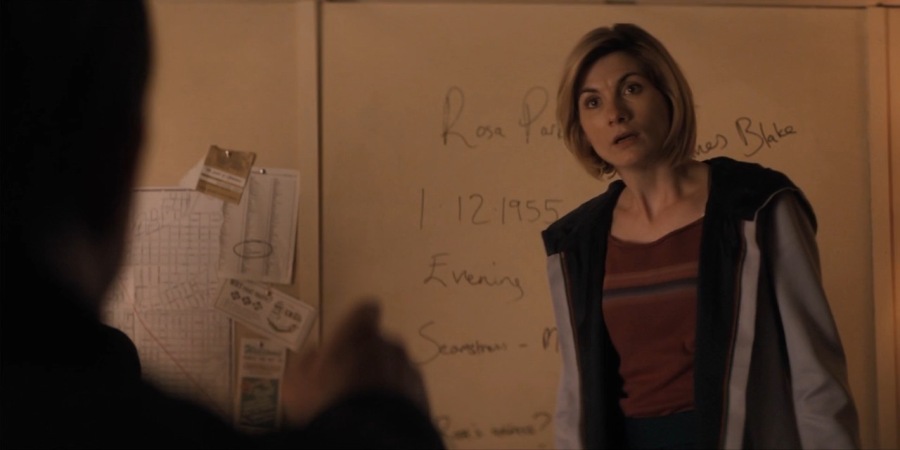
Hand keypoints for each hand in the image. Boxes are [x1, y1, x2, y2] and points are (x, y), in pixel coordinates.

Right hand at [281, 299, 429, 425]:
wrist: (366, 439)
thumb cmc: (326, 403)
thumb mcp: (296, 382)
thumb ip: (307, 361)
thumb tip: (316, 353)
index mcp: (359, 332)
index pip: (366, 310)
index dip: (359, 322)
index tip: (350, 337)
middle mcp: (389, 344)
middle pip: (380, 342)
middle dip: (368, 356)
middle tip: (349, 382)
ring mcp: (408, 369)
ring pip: (395, 366)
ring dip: (384, 378)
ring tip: (366, 404)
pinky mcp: (422, 395)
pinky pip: (407, 389)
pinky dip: (397, 397)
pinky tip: (381, 415)